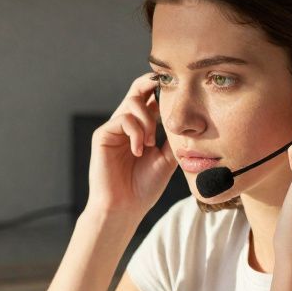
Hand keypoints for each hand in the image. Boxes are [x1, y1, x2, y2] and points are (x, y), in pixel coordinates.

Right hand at [85, 73, 178, 218]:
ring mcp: (114, 129)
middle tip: (166, 84)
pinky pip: (122, 119)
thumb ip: (173, 137)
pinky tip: (139, 150)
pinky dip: (136, 132)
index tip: (179, 87)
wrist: (125, 208)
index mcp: (142, 128)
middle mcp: (127, 125)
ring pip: (132, 102)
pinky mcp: (102, 135)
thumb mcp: (167, 159)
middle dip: (151, 83)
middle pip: (137, 90)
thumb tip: (189, 119)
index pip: (151, 99)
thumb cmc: (144, 188)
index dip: (162, 89)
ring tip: (150, 143)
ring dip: (147, 120)